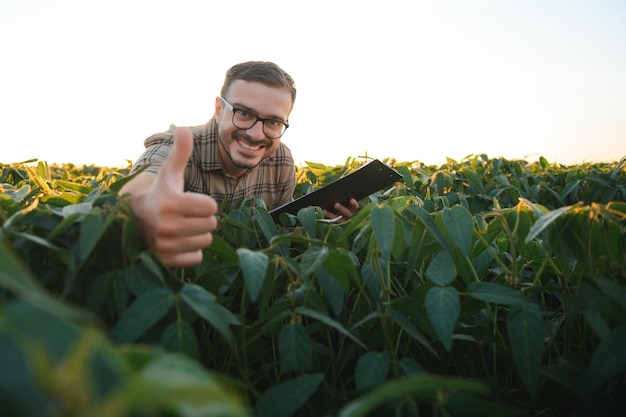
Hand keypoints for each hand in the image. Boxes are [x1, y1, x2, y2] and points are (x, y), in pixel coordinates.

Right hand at [128, 127, 217, 266]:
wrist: (131, 221)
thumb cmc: (159, 194)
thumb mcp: (169, 173)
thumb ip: (180, 152)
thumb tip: (183, 127)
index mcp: (170, 201)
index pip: (212, 207)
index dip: (204, 204)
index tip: (189, 202)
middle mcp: (166, 225)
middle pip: (211, 225)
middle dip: (203, 219)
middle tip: (186, 216)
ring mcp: (164, 245)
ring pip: (205, 241)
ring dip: (197, 235)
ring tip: (181, 229)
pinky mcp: (164, 261)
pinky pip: (196, 258)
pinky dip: (191, 252)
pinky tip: (177, 243)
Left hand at [322, 198, 358, 222]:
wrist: (329, 210)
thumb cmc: (335, 200)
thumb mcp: (338, 197)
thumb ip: (339, 195)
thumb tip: (338, 189)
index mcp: (351, 209)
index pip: (355, 207)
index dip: (354, 204)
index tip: (351, 199)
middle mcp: (347, 216)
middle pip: (346, 213)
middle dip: (342, 209)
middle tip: (336, 204)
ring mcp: (340, 221)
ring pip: (337, 220)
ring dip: (330, 215)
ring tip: (324, 210)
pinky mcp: (333, 224)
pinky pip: (329, 222)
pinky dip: (324, 217)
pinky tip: (320, 212)